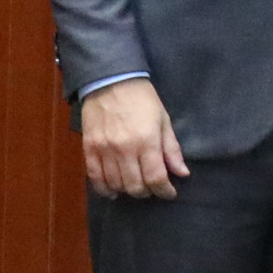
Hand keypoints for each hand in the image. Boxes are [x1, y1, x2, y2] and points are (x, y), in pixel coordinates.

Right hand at [81, 79, 188, 197]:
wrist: (110, 80)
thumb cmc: (142, 99)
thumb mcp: (163, 120)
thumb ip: (171, 149)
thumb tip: (182, 173)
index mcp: (146, 141)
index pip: (156, 178)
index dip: (165, 191)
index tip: (169, 193)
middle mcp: (124, 149)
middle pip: (135, 186)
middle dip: (147, 192)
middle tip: (153, 188)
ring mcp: (104, 150)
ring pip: (116, 184)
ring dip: (128, 190)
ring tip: (135, 186)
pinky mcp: (89, 148)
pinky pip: (95, 177)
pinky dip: (104, 189)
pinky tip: (113, 191)